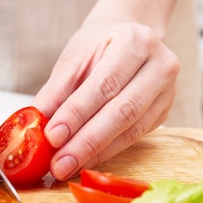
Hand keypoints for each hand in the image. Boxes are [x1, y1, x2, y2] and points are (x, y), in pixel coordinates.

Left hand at [31, 18, 178, 180]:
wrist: (127, 36)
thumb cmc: (98, 45)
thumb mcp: (73, 58)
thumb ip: (56, 91)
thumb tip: (35, 122)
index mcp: (135, 42)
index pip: (104, 85)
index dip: (77, 114)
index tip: (52, 136)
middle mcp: (159, 65)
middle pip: (122, 111)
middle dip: (86, 142)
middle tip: (59, 163)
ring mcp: (167, 90)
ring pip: (130, 129)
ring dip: (95, 152)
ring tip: (66, 166)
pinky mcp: (163, 111)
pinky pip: (134, 137)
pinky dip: (106, 152)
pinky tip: (85, 161)